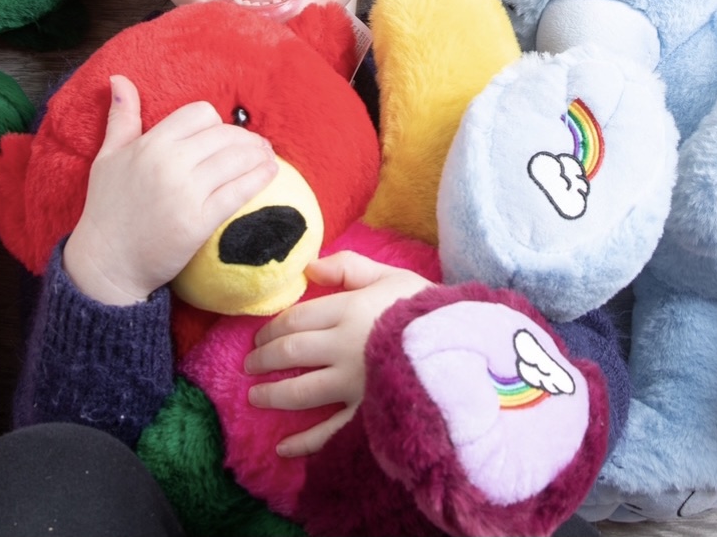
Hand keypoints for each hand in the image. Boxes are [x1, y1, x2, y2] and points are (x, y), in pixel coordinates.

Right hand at [63, 74, 277, 305]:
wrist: (106, 262)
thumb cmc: (106, 208)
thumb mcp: (107, 156)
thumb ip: (121, 116)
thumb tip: (119, 78)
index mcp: (150, 144)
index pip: (199, 113)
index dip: (215, 122)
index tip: (221, 134)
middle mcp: (170, 164)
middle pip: (224, 135)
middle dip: (244, 138)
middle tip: (256, 144)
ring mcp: (186, 193)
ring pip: (236, 160)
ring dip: (258, 155)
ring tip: (267, 156)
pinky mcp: (199, 222)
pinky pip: (238, 192)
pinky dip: (259, 179)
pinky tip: (270, 173)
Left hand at [244, 250, 434, 456]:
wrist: (468, 350)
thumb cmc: (428, 309)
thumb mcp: (392, 276)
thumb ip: (349, 268)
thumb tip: (309, 268)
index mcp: (348, 311)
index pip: (295, 319)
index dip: (271, 328)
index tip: (258, 337)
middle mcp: (344, 348)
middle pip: (291, 353)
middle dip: (264, 360)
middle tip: (249, 365)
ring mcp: (354, 385)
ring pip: (301, 391)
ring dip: (273, 395)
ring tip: (255, 397)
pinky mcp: (368, 415)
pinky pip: (330, 433)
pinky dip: (304, 442)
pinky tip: (283, 448)